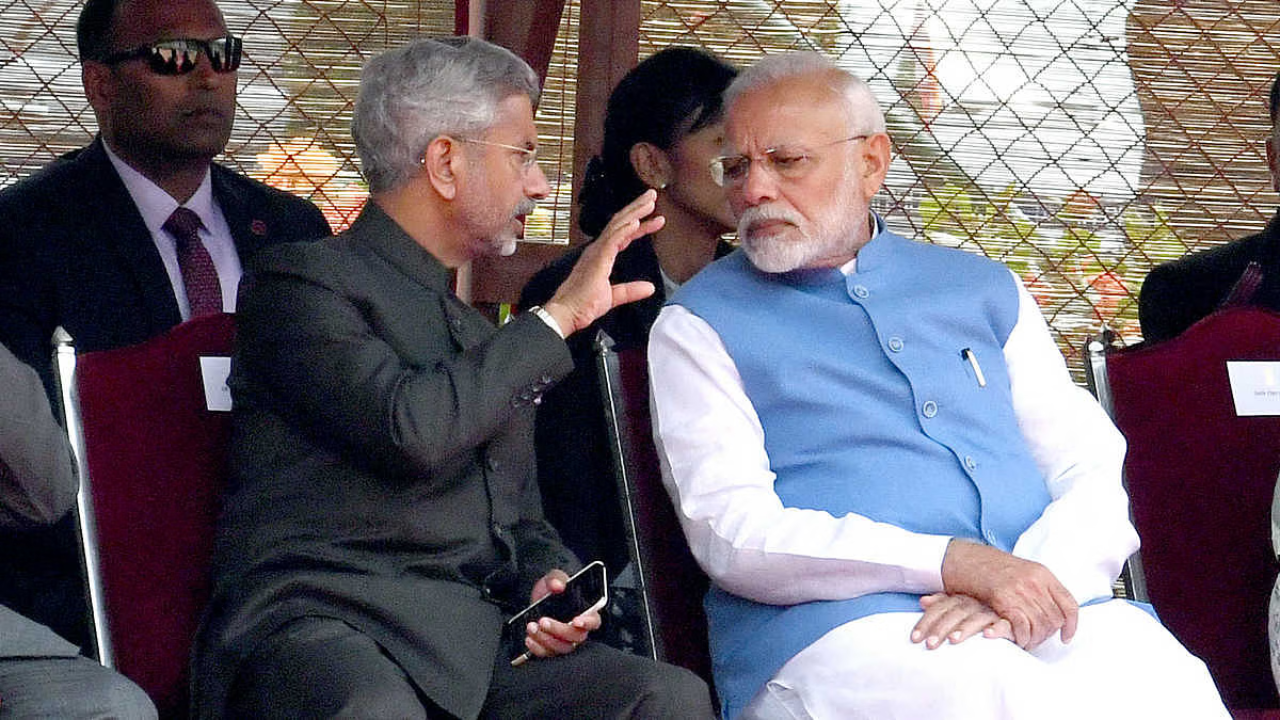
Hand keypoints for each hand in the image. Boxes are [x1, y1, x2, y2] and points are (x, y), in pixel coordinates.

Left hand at [519, 569, 600, 660]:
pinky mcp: (551, 647)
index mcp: (586, 611)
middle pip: (576, 637)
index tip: (576, 621)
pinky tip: (529, 638)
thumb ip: (556, 579)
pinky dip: (537, 648)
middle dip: (559, 630)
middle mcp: (578, 629)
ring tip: (532, 627)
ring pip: (562, 647)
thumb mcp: (554, 577)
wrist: (538, 597)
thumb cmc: (552, 588)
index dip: (587, 623)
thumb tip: (557, 585)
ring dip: (545, 639)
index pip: (594, 621)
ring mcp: (565, 640)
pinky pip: (548, 654)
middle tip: (543, 620)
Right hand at [543, 190, 662, 335]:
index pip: (623, 235)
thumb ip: (631, 290)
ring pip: (617, 225)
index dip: (640, 226)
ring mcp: (596, 252)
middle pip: (620, 223)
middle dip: (637, 208)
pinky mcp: (597, 259)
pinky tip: (636, 221)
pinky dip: (624, 229)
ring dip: (635, 212)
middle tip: (652, 196)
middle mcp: (598, 249)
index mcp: (601, 256)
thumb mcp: (614, 296)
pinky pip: (612, 240)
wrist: (567, 313)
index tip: (656, 220)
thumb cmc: (583, 304)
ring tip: (649, 201)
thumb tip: (649, 288)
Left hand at [911, 593, 1013, 648]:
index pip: (941, 607)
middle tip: (930, 644)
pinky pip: (1006, 624)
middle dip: (941, 628)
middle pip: (956, 613)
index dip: (927, 621)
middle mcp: (978, 603)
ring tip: (954, 640)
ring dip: (965, 628)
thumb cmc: (984, 614)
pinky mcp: (1013, 622)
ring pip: (978, 617)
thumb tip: (923, 601)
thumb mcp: (963, 609)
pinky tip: (988, 635)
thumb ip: (943, 604)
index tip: (915, 637)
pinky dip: (997, 629)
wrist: (1017, 613)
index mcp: (963, 599)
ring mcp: (995, 612)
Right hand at [941, 539, 1077, 649]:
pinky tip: (1019, 640)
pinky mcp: (1003, 599)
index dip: (1071, 625)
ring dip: (1034, 639)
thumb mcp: (1022, 571)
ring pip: (1040, 625)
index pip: (1069, 604)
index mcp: (1043, 574)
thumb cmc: (991, 568)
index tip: (1066, 637)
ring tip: (1027, 642)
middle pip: (1054, 618)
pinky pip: (1022, 626)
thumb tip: (1053, 611)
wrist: (965, 559)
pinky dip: (1022, 637)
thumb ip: (1040, 588)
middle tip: (1037, 640)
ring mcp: (1019, 589)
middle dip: (1047, 634)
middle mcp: (1035, 581)